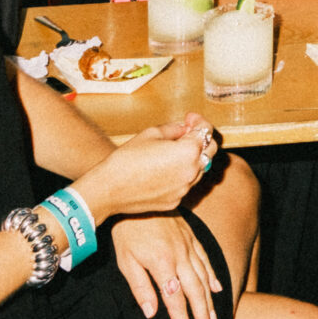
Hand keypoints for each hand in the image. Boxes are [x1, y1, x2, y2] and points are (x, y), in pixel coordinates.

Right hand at [73, 116, 216, 223]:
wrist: (107, 190)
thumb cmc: (126, 159)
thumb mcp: (150, 134)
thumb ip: (174, 128)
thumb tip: (185, 128)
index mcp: (188, 152)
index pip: (206, 131)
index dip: (199, 121)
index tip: (190, 118)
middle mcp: (192, 171)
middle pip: (210, 151)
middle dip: (202, 139)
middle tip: (186, 132)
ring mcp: (185, 188)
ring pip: (200, 169)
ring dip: (194, 158)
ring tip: (175, 151)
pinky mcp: (176, 200)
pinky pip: (186, 184)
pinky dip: (183, 174)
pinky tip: (166, 169)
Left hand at [113, 210, 223, 318]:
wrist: (136, 199)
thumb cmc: (126, 233)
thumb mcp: (126, 261)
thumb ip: (140, 287)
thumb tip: (152, 313)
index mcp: (162, 265)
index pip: (175, 301)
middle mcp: (180, 257)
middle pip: (195, 292)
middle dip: (201, 316)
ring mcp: (189, 247)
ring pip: (204, 278)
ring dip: (209, 301)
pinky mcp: (191, 238)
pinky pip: (206, 259)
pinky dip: (213, 275)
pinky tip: (218, 288)